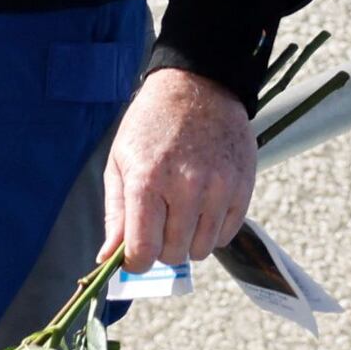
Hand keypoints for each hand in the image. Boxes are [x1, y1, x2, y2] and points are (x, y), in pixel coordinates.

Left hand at [104, 68, 258, 266]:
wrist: (198, 87)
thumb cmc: (151, 125)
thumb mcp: (120, 163)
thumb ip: (116, 214)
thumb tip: (108, 258)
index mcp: (148, 181)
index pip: (144, 251)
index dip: (136, 262)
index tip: (136, 257)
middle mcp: (186, 187)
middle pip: (173, 254)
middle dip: (161, 248)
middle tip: (159, 224)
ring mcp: (218, 188)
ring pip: (201, 250)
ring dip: (188, 241)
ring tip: (181, 213)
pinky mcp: (242, 188)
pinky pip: (226, 235)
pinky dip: (212, 231)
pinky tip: (202, 208)